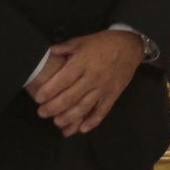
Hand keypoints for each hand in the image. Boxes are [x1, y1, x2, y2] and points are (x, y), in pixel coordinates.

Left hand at [30, 30, 144, 136]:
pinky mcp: (113, 94)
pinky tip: (82, 129)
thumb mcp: (83, 41)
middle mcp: (93, 76)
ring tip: (57, 122)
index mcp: (83, 62)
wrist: (130, 45)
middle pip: (71, 96)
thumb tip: (47, 52)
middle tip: (42, 113)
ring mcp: (104, 87)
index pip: (63, 79)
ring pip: (84, 107)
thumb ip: (64, 48)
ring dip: (69, 118)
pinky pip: (102, 111)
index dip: (49, 90)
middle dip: (54, 108)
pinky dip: (92, 122)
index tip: (38, 98)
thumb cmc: (104, 42)